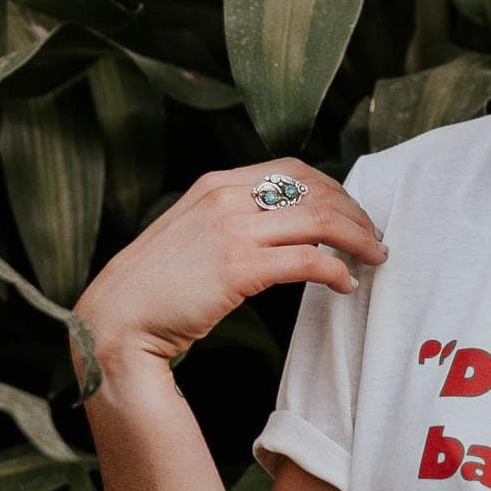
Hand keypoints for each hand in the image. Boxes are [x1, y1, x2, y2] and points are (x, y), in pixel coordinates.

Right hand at [70, 157, 388, 368]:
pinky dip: (337, 271)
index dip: (333, 188)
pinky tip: (345, 285)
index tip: (353, 212)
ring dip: (357, 239)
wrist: (116, 321)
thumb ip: (231, 217)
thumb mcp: (192, 232)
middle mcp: (226, 196)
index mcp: (217, 183)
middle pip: (315, 191)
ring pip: (320, 221)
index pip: (293, 169)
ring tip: (374, 258)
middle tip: (374, 238)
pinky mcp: (238, 267)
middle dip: (355, 213)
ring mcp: (232, 230)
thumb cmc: (156, 286)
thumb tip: (283, 225)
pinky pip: (308, 260)